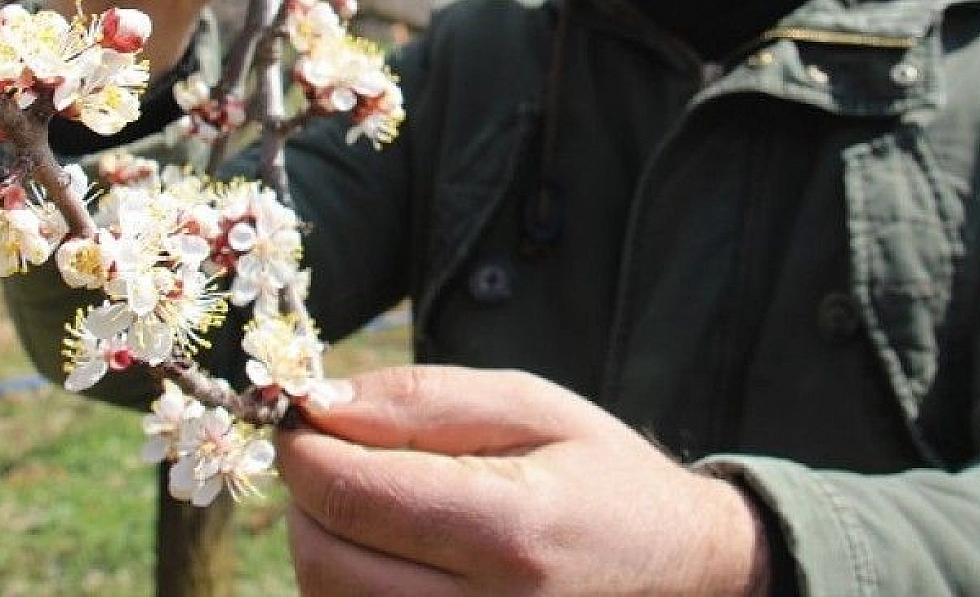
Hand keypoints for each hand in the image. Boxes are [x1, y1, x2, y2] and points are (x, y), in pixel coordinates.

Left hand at [277, 365, 768, 596]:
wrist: (676, 571)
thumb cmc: (603, 476)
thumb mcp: (530, 407)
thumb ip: (421, 401)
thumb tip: (320, 406)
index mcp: (510, 529)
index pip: (352, 494)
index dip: (304, 449)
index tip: (303, 418)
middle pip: (323, 558)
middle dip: (309, 498)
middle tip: (340, 457)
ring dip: (328, 542)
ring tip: (380, 503)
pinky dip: (355, 582)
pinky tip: (396, 551)